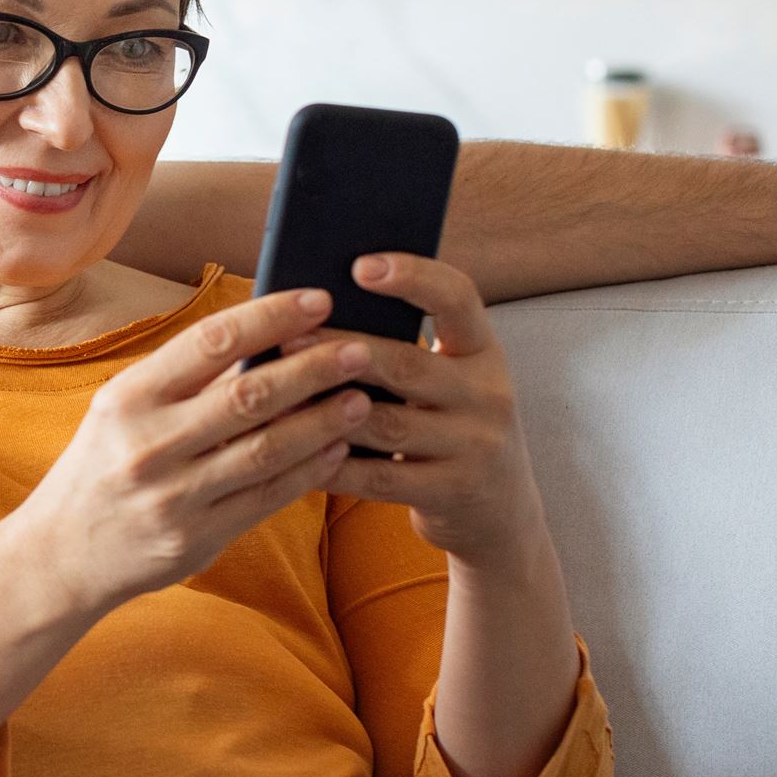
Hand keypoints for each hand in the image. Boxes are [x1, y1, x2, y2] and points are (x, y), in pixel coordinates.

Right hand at [18, 287, 376, 621]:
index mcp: (129, 397)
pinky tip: (336, 448)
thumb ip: (186, 381)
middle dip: (313, 368)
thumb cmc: (103, 466)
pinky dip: (308, 471)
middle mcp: (148, 444)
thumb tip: (268, 338)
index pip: (211, 341)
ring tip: (360, 399)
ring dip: (323, 422)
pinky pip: (266, 498)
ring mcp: (172, 495)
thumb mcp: (123, 411)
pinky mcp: (195, 538)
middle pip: (249, 395)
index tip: (319, 299)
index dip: (271, 317)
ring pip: (267, 450)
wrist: (62, 554)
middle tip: (359, 349)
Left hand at [311, 253, 547, 565]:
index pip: (459, 296)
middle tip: (287, 337)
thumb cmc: (447, 426)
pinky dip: (333, 465)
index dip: (413, 277)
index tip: (361, 265)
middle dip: (342, 349)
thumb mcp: (447, 380)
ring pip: (388, 423)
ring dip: (327, 410)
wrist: (500, 511)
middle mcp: (489, 393)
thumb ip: (401, 347)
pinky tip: (293, 453)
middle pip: (408, 364)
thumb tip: (314, 309)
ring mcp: (475, 445)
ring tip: (277, 397)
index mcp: (484, 350)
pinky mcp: (452, 492)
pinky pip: (380, 478)